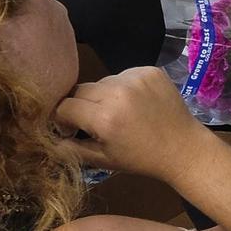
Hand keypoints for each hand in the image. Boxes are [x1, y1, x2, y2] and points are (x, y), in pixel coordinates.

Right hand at [55, 66, 205, 178]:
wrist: (184, 148)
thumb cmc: (141, 159)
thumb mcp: (103, 160)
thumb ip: (70, 150)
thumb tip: (46, 140)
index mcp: (104, 117)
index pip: (64, 106)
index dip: (63, 119)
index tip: (70, 129)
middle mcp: (118, 92)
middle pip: (80, 90)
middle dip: (82, 106)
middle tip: (95, 122)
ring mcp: (136, 77)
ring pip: (102, 81)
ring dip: (103, 95)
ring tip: (119, 113)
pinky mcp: (149, 70)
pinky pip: (123, 75)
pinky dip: (123, 87)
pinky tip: (135, 103)